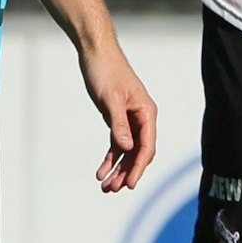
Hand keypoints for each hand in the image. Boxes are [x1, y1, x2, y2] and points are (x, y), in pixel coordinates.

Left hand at [79, 43, 156, 191]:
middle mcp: (141, 118)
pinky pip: (117, 144)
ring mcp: (129, 119)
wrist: (95, 53)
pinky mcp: (117, 119)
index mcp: (146, 112)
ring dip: (118, 169)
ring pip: (127, 151)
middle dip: (127, 172)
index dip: (138, 167)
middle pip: (138, 153)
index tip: (129, 184)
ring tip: (106, 187)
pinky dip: (110, 158)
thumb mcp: (110, 99)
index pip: (147, 146)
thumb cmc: (105, 70)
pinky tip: (101, 171)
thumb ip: (119, 124)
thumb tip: (127, 147)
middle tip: (113, 189)